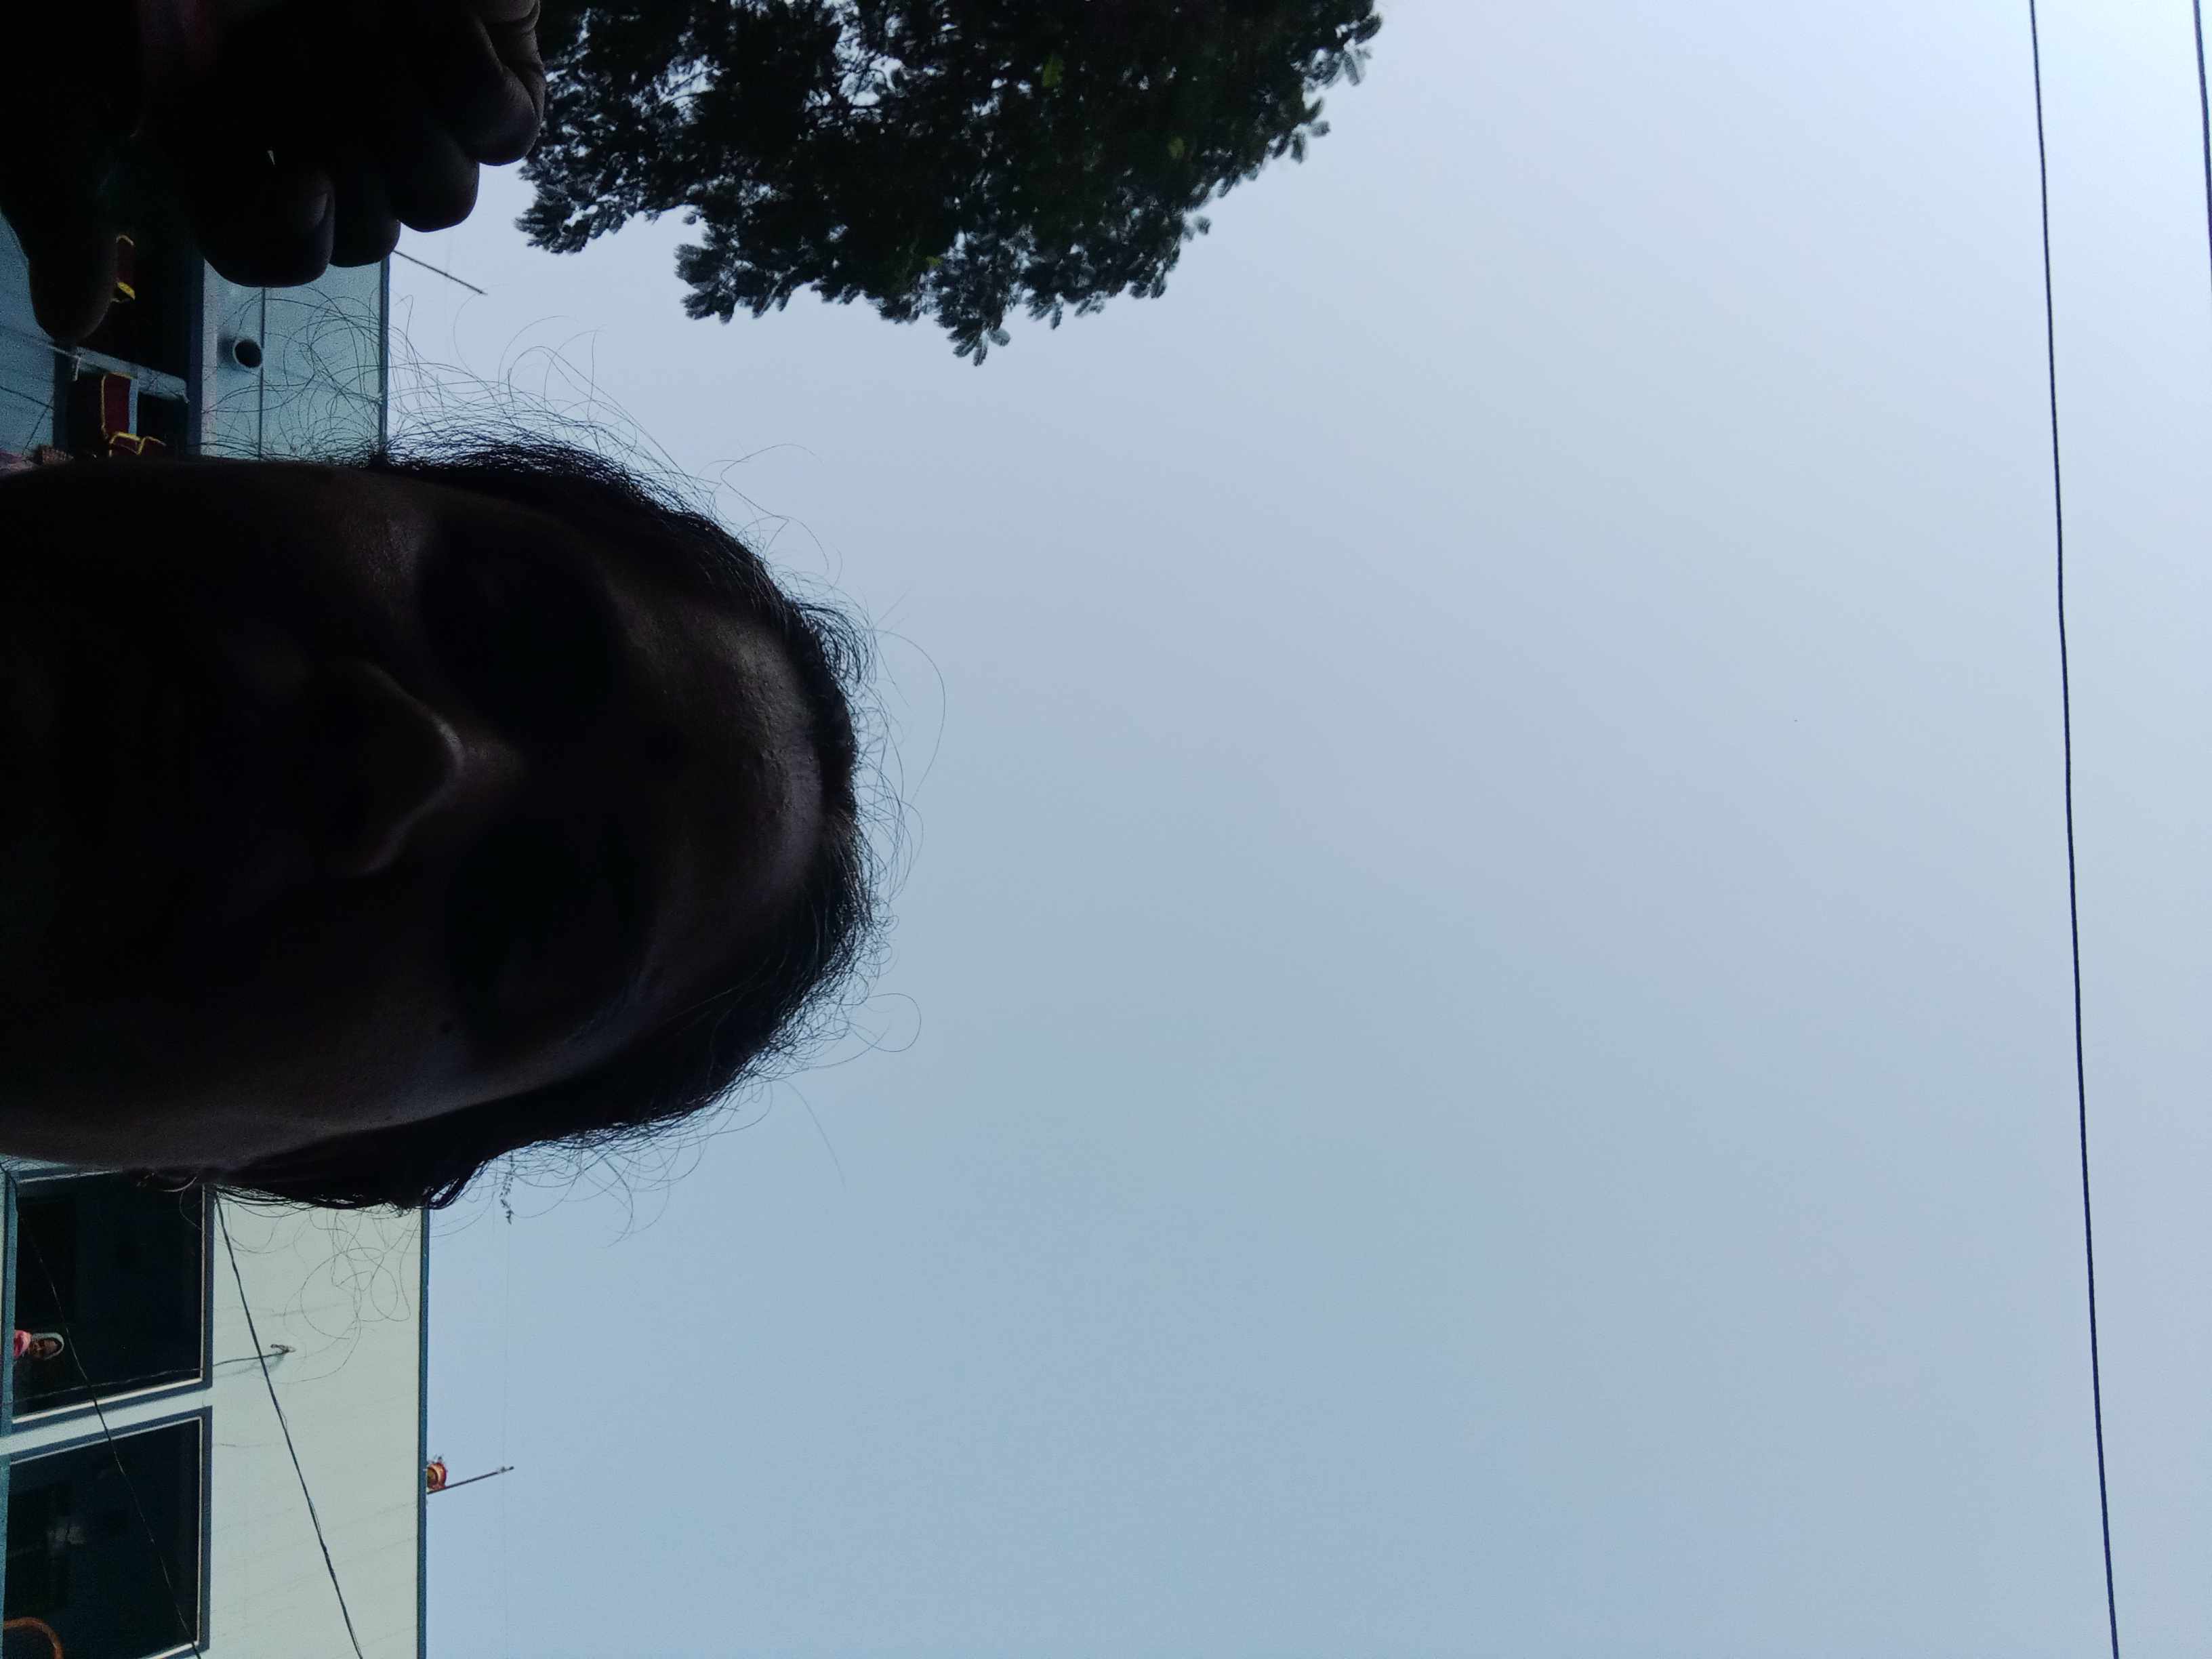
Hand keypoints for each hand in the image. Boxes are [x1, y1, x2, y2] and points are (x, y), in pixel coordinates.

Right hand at [3, 0, 543, 341]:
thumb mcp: (46, 64)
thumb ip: (52, 196)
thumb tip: (72, 325)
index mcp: (228, 142)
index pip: (272, 255)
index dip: (291, 241)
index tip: (301, 179)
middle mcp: (318, 128)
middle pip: (369, 236)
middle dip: (350, 155)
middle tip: (307, 49)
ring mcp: (402, 97)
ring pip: (444, 200)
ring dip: (409, 129)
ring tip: (364, 34)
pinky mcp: (479, 62)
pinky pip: (508, 132)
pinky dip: (475, 86)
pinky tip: (435, 19)